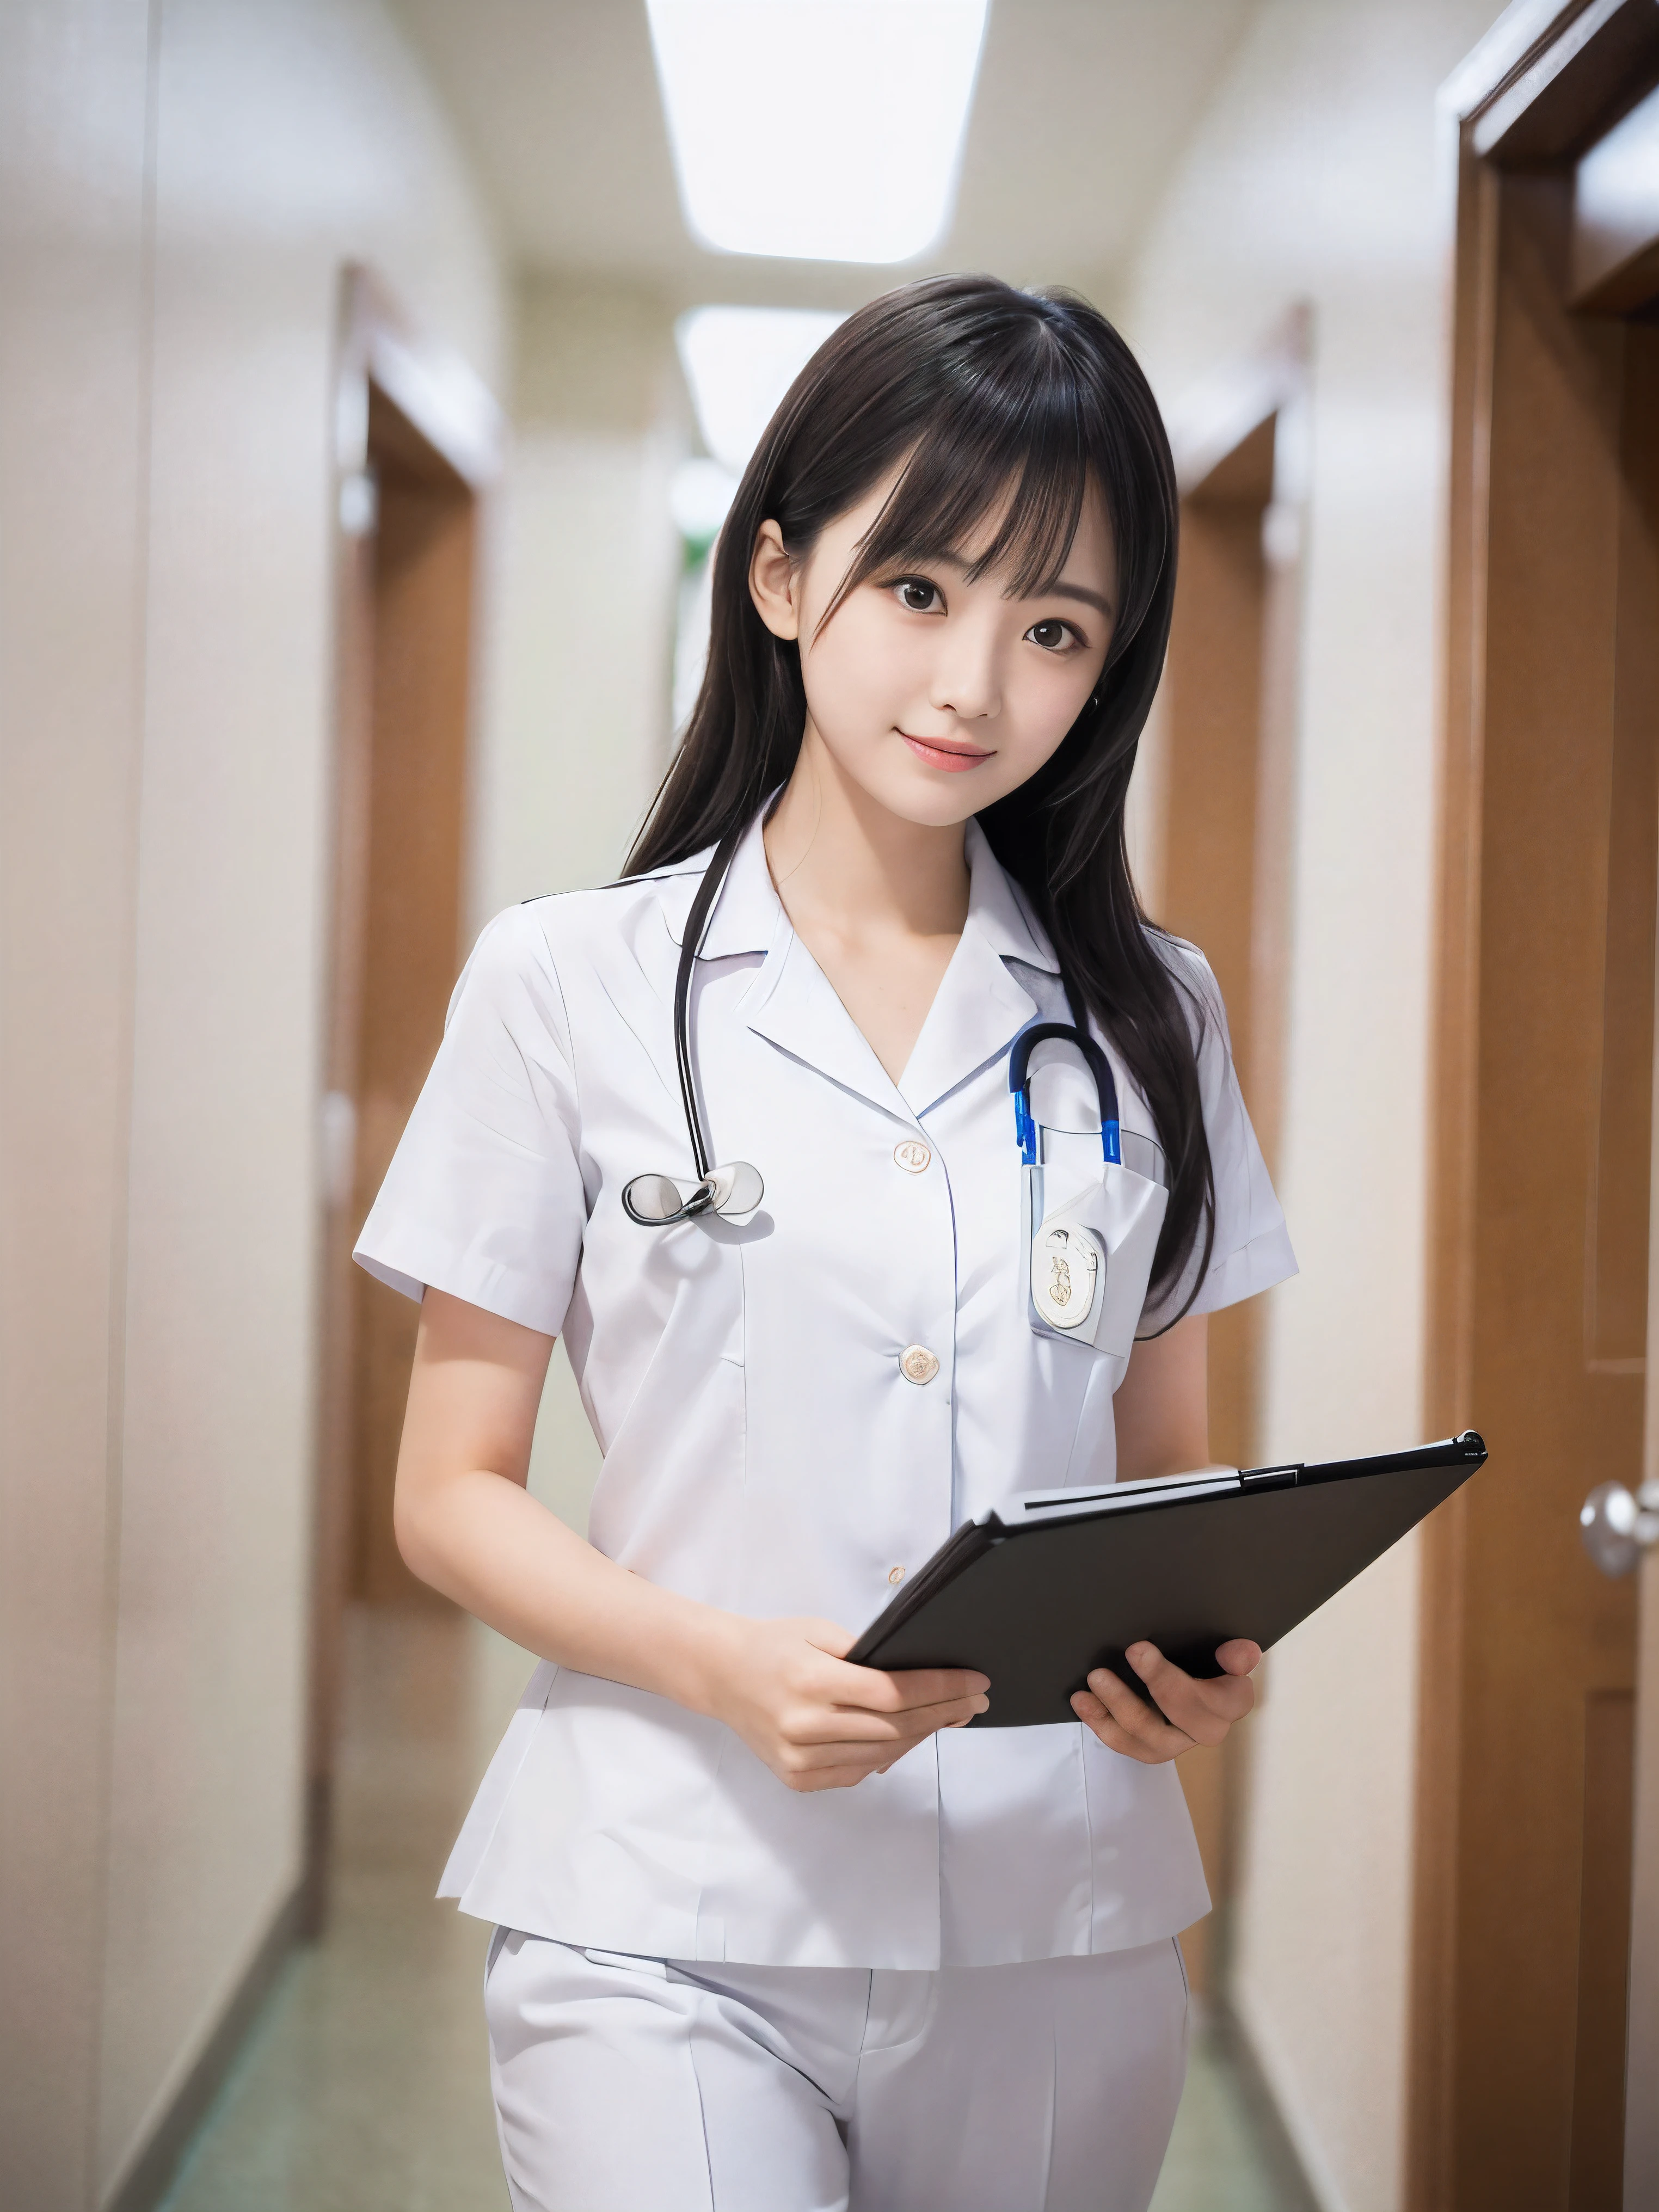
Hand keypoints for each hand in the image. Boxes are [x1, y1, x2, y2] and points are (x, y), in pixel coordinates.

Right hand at [699, 1615, 989, 1791]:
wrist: (722, 1675)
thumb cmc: (774, 1646)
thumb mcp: (820, 1631)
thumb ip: (865, 1655)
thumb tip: (919, 1675)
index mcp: (812, 1680)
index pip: (894, 1692)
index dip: (942, 1689)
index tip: (976, 1682)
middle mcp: (805, 1725)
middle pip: (894, 1726)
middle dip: (944, 1713)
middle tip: (975, 1701)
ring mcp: (800, 1758)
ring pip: (880, 1754)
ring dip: (920, 1736)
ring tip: (949, 1717)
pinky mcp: (797, 1779)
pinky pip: (857, 1772)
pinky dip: (886, 1755)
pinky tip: (906, 1737)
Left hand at [1070, 1639, 1259, 1763]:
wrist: (1186, 1685)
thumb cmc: (1206, 1665)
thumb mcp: (1222, 1656)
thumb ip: (1234, 1657)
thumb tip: (1241, 1653)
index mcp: (1231, 1703)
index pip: (1226, 1696)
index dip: (1198, 1676)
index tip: (1153, 1648)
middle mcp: (1206, 1730)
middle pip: (1186, 1717)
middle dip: (1159, 1684)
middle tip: (1133, 1651)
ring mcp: (1175, 1743)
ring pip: (1150, 1737)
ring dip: (1120, 1708)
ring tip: (1096, 1678)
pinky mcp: (1149, 1748)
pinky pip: (1125, 1743)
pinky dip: (1101, 1722)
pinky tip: (1083, 1701)